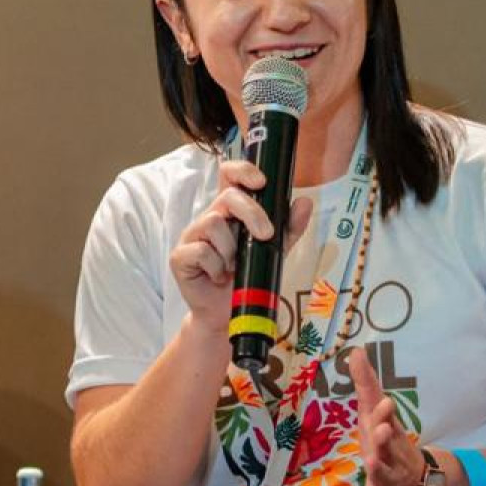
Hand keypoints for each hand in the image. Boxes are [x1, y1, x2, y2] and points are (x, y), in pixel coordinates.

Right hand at [169, 157, 312, 328]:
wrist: (229, 314)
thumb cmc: (248, 278)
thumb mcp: (275, 250)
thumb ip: (289, 228)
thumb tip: (305, 203)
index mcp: (230, 211)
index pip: (229, 175)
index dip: (242, 170)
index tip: (261, 182)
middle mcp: (209, 218)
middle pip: (227, 196)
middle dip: (252, 213)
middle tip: (265, 235)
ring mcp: (192, 236)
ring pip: (213, 222)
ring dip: (231, 249)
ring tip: (232, 266)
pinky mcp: (180, 257)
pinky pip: (201, 250)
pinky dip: (216, 267)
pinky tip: (218, 276)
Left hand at [344, 347, 432, 485]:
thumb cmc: (389, 446)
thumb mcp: (377, 417)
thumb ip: (366, 386)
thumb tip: (355, 351)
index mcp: (389, 434)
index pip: (387, 421)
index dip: (384, 413)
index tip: (384, 403)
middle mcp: (391, 455)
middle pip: (389, 447)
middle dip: (385, 438)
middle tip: (381, 429)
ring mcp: (388, 480)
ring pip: (384, 475)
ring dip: (379, 468)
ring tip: (372, 461)